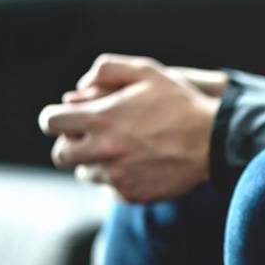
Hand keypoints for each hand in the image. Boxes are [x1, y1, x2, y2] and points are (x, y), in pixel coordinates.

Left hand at [39, 54, 219, 202]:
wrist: (213, 142)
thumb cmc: (180, 103)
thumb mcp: (147, 71)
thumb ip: (107, 70)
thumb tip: (79, 87)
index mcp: (101, 118)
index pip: (50, 122)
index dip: (55, 118)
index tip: (67, 118)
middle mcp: (103, 150)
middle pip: (60, 155)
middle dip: (71, 143)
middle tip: (92, 136)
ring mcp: (116, 176)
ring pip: (85, 173)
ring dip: (95, 161)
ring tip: (122, 149)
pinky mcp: (130, 194)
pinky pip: (109, 189)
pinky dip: (118, 178)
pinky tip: (139, 164)